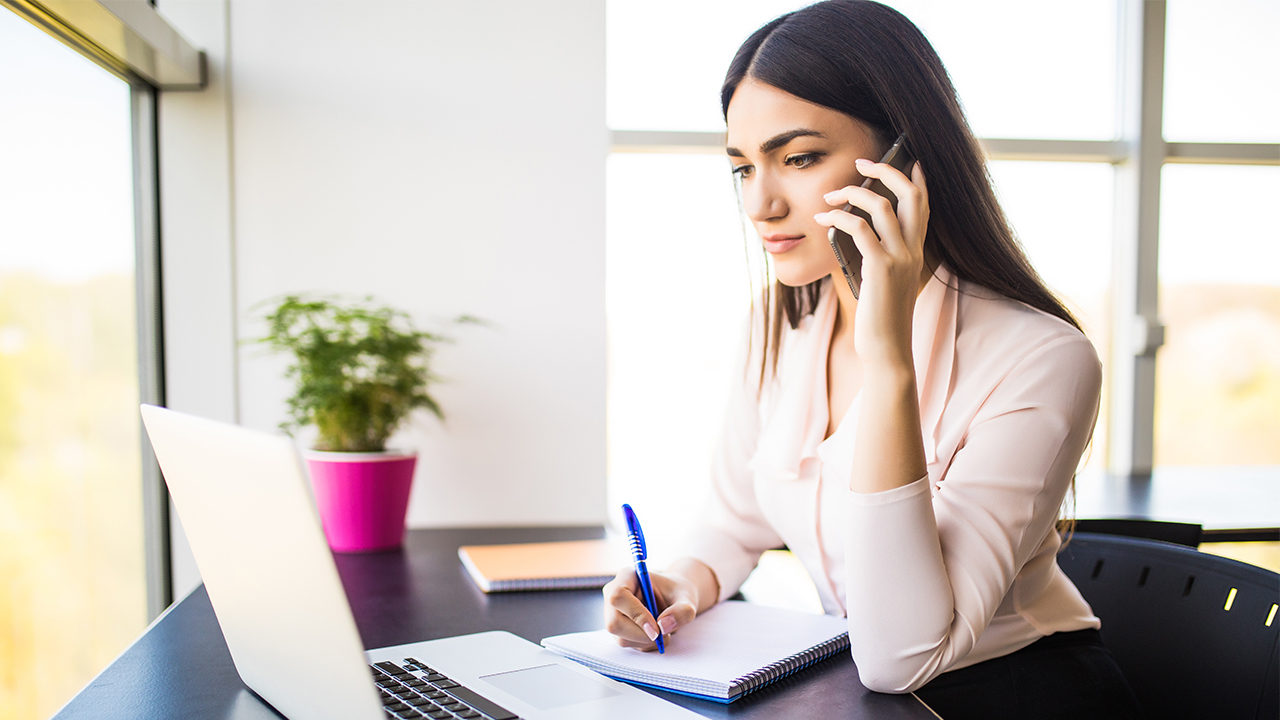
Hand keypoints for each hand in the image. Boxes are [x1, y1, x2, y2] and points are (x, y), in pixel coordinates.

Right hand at [603, 567, 699, 650]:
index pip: (618, 596)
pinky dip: (645, 644)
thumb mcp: (687, 599)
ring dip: (646, 641)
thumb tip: (663, 626)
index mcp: (627, 576)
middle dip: (641, 634)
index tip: (657, 628)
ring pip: (621, 637)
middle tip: (662, 635)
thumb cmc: (677, 594)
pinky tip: (656, 634)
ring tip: (664, 632)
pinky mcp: (617, 628)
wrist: (672, 598)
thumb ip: (682, 611)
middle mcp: (613, 593)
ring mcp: (612, 612)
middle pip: (614, 622)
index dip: (636, 614)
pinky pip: (627, 643)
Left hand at [814, 160, 929, 367]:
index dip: (917, 179)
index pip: (924, 206)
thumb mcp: (884, 282)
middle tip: (863, 162)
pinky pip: (860, 228)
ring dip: (852, 192)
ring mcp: (899, 258)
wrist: (886, 350)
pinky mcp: (880, 268)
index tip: (909, 159)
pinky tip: (823, 220)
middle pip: (910, 194)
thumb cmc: (880, 319)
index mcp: (916, 252)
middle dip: (886, 171)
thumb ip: (878, 257)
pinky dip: (839, 218)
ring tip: (830, 194)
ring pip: (881, 205)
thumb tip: (854, 231)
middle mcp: (913, 250)